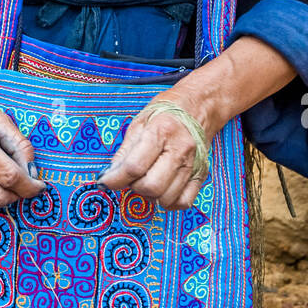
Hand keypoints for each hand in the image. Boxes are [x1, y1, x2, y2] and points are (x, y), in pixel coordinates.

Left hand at [97, 87, 214, 211]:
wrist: (200, 105)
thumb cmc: (166, 112)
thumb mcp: (139, 122)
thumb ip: (125, 151)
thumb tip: (111, 175)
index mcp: (162, 131)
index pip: (135, 166)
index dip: (115, 179)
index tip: (105, 182)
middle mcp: (180, 149)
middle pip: (152, 186)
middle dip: (134, 187)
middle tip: (131, 178)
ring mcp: (194, 164)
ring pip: (167, 198)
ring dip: (151, 195)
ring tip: (147, 180)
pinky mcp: (202, 174)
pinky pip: (184, 202)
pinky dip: (169, 202)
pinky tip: (162, 190)